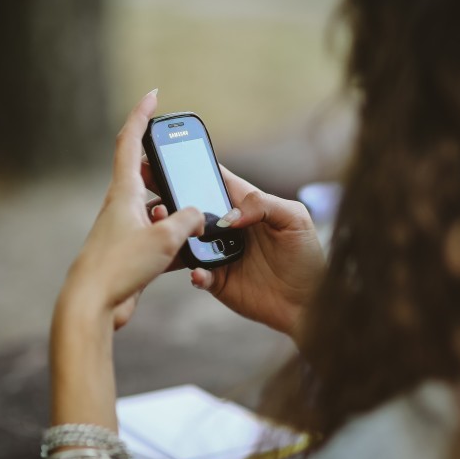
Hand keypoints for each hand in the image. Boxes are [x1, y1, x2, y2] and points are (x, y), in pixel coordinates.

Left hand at [57, 90, 203, 329]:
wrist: (93, 305)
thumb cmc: (121, 266)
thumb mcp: (165, 237)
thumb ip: (189, 220)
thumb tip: (198, 215)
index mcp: (123, 192)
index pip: (130, 142)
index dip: (141, 116)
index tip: (152, 95)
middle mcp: (121, 206)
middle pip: (146, 175)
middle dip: (168, 171)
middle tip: (186, 168)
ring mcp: (125, 230)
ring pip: (157, 210)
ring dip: (177, 213)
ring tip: (195, 224)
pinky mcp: (130, 252)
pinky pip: (159, 237)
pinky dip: (175, 240)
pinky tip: (189, 252)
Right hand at [144, 164, 325, 339]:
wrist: (309, 303)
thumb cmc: (306, 257)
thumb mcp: (295, 219)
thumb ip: (264, 204)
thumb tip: (229, 215)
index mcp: (244, 204)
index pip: (213, 178)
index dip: (190, 166)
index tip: (165, 156)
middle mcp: (227, 226)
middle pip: (191, 207)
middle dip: (169, 198)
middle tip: (150, 194)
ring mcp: (219, 253)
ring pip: (186, 239)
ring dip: (173, 233)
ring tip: (164, 227)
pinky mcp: (217, 280)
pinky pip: (197, 273)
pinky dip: (195, 272)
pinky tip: (199, 272)